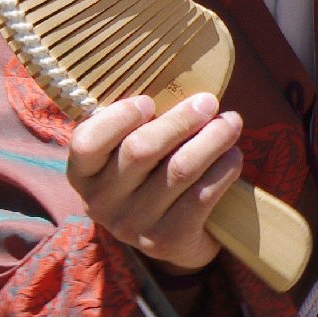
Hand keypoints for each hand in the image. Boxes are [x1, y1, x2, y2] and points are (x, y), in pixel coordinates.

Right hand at [67, 91, 243, 274]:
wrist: (174, 235)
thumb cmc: (154, 171)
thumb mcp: (134, 148)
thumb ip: (141, 121)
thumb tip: (183, 75)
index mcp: (84, 173)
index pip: (86, 142)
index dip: (118, 118)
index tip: (148, 100)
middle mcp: (101, 203)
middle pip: (142, 149)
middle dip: (181, 120)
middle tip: (209, 102)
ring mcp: (132, 226)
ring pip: (179, 170)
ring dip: (212, 139)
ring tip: (231, 122)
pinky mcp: (166, 241)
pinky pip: (201, 195)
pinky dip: (223, 169)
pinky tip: (233, 155)